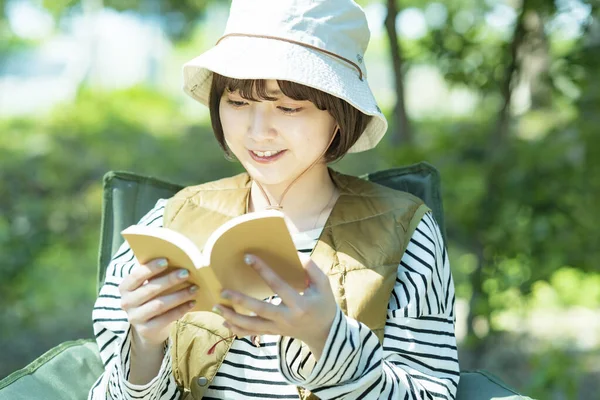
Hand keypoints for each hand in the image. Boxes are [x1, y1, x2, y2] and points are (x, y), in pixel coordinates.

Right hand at [119, 258, 197, 347]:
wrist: (147, 328)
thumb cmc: (150, 299)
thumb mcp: (148, 286)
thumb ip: (155, 275)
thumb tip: (177, 260)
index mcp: (125, 288)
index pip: (135, 276)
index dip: (150, 268)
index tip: (166, 261)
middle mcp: (126, 303)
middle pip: (150, 289)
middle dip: (169, 280)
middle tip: (186, 273)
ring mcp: (135, 318)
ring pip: (159, 304)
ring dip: (179, 295)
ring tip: (194, 288)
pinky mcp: (146, 330)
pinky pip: (166, 318)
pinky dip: (181, 309)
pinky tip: (192, 302)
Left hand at [213, 253, 337, 358]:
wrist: (324, 332)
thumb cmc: (323, 304)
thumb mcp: (324, 285)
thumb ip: (311, 269)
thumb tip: (296, 254)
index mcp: (299, 304)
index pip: (278, 285)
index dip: (262, 270)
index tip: (247, 257)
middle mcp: (286, 318)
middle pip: (259, 310)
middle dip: (239, 301)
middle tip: (222, 291)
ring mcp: (278, 328)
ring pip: (252, 325)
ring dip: (233, 317)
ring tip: (216, 307)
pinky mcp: (273, 333)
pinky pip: (253, 333)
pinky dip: (237, 330)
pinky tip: (224, 323)